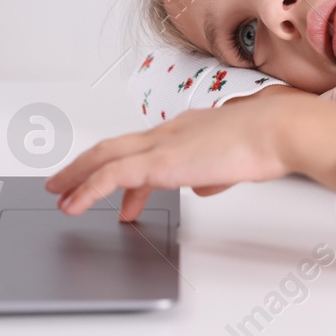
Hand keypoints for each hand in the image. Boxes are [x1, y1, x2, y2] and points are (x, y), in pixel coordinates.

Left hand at [45, 90, 335, 219]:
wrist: (277, 130)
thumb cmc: (267, 142)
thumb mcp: (234, 164)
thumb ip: (214, 175)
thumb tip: (202, 187)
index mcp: (186, 130)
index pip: (145, 149)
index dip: (125, 170)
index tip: (119, 193)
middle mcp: (168, 132)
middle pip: (114, 147)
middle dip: (86, 166)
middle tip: (65, 183)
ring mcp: (160, 144)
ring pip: (104, 158)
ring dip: (77, 177)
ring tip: (59, 195)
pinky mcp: (158, 161)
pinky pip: (110, 176)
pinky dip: (86, 190)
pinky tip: (73, 205)